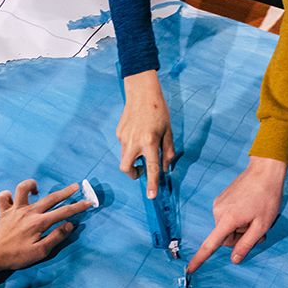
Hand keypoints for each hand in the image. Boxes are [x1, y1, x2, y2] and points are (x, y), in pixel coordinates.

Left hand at [0, 179, 91, 285]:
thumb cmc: (16, 256)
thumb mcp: (40, 252)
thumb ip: (56, 237)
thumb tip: (70, 225)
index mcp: (39, 222)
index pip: (63, 212)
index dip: (78, 207)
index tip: (88, 202)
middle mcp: (28, 212)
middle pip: (50, 198)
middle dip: (65, 192)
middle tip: (76, 186)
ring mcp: (14, 209)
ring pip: (24, 188)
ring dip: (32, 185)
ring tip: (37, 189)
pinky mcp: (3, 211)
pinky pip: (4, 197)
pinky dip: (8, 196)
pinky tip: (13, 200)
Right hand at [117, 71, 175, 198]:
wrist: (141, 92)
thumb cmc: (159, 111)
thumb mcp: (168, 131)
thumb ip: (167, 151)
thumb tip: (166, 168)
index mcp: (149, 142)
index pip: (151, 168)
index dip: (152, 184)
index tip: (151, 196)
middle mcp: (134, 142)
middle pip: (127, 169)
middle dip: (133, 174)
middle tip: (141, 169)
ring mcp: (123, 138)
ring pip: (124, 158)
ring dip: (132, 160)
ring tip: (142, 147)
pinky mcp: (119, 133)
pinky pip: (123, 146)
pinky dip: (130, 147)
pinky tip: (137, 134)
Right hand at [186, 157, 287, 273]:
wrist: (264, 171)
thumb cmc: (267, 198)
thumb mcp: (262, 225)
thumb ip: (247, 244)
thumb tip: (234, 260)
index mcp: (227, 220)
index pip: (210, 244)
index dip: (200, 259)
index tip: (190, 269)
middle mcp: (218, 212)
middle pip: (224, 238)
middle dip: (238, 238)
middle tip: (257, 230)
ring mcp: (218, 204)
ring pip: (226, 228)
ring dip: (239, 228)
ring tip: (254, 217)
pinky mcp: (221, 199)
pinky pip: (226, 218)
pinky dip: (237, 219)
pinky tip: (249, 209)